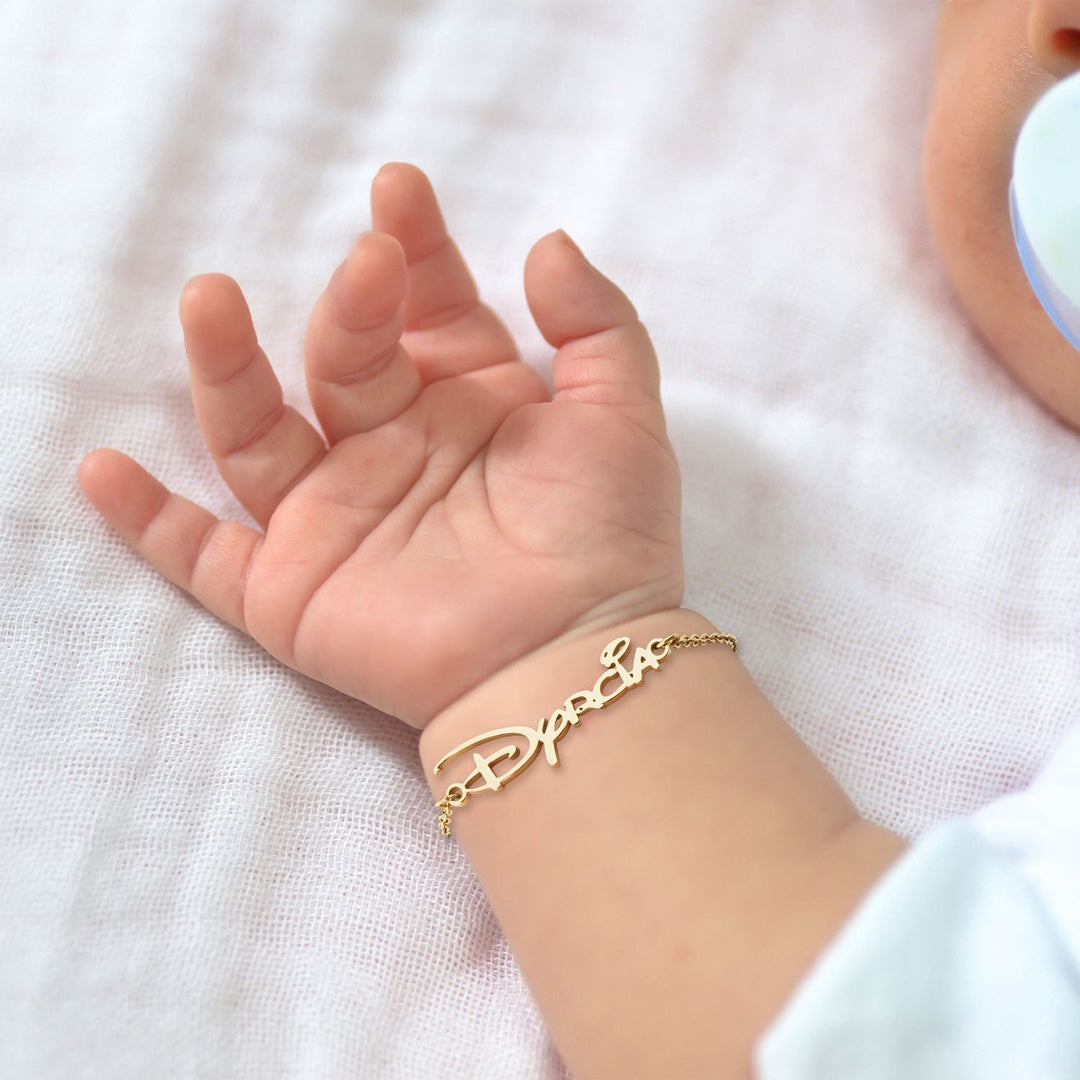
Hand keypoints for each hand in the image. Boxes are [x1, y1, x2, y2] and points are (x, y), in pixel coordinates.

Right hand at [78, 164, 682, 727]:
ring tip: (211, 301)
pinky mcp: (293, 591)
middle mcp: (394, 450)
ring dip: (225, 371)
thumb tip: (546, 243)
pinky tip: (101, 469)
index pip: (425, 309)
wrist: (572, 663)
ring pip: (257, 434)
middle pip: (342, 357)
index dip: (413, 250)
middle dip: (348, 304)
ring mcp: (337, 518)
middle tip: (367, 266)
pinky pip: (204, 556)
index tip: (400, 190)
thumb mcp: (621, 413)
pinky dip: (150, 522)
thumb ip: (596, 322)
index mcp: (468, 406)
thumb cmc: (605, 540)